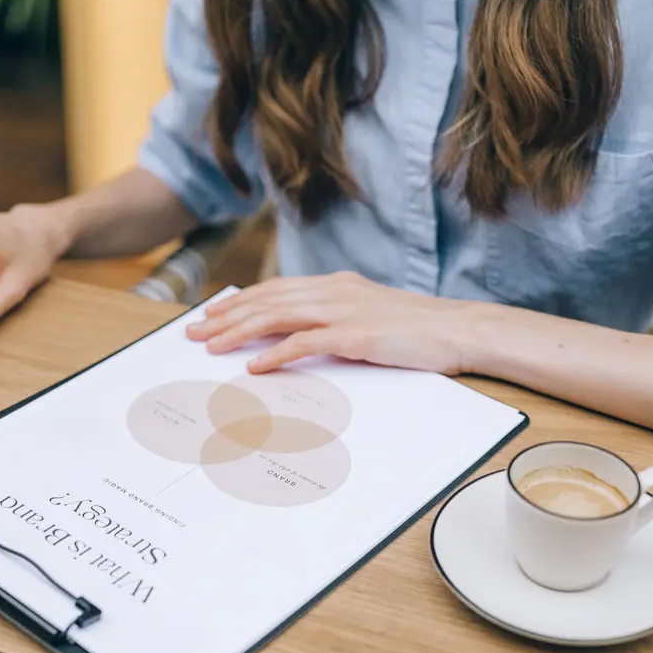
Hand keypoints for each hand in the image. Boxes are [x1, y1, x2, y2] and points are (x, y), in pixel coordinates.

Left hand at [185, 272, 482, 373]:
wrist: (458, 329)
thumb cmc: (417, 329)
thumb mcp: (369, 315)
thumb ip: (335, 318)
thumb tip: (300, 335)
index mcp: (336, 285)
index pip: (275, 290)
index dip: (239, 302)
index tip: (211, 314)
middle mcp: (334, 291)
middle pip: (266, 300)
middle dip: (226, 316)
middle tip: (194, 331)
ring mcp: (343, 311)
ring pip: (276, 316)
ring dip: (239, 332)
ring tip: (211, 347)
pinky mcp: (354, 336)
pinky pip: (303, 343)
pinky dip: (273, 354)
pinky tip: (253, 367)